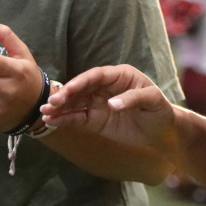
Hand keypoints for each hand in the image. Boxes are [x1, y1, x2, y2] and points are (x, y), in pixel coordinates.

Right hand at [41, 65, 175, 151]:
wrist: (161, 130)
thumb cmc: (159, 109)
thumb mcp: (152, 101)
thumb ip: (133, 99)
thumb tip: (111, 104)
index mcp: (119, 76)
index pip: (96, 76)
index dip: (81, 81)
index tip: (68, 89)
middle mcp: (104, 87)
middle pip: (81, 88)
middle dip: (65, 94)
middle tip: (51, 102)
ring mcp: (97, 103)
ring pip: (75, 103)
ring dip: (59, 107)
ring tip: (44, 112)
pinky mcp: (94, 119)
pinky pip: (77, 117)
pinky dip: (64, 119)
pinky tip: (51, 121)